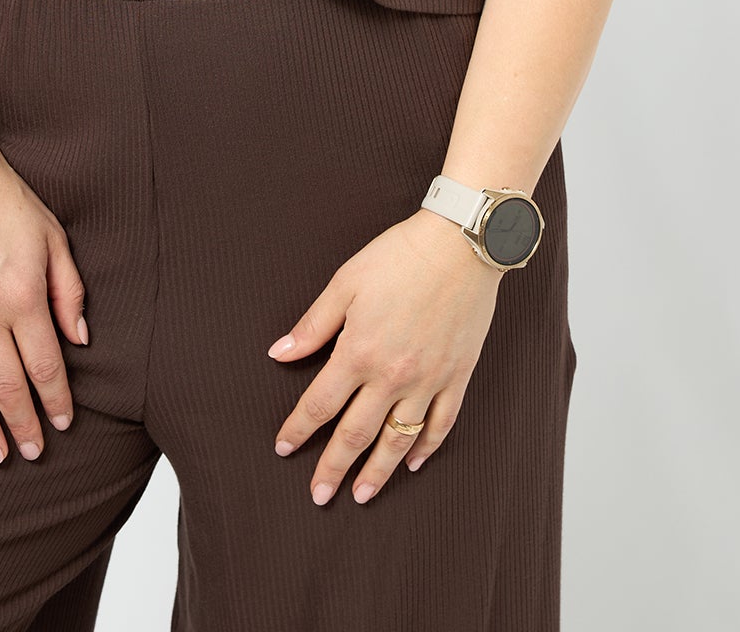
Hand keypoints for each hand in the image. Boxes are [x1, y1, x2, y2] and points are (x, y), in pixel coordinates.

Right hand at [0, 148, 89, 465]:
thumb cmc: (6, 200)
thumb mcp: (53, 238)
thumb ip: (68, 291)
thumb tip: (79, 338)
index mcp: (23, 295)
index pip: (44, 366)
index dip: (56, 401)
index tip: (64, 422)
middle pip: (7, 385)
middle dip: (23, 425)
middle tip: (33, 452)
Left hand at [267, 209, 503, 505]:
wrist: (460, 244)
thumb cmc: (399, 256)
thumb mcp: (346, 282)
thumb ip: (313, 325)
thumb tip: (279, 354)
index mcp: (359, 351)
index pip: (319, 404)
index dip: (298, 429)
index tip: (283, 448)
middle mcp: (392, 376)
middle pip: (355, 434)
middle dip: (333, 468)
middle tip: (319, 496)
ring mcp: (428, 381)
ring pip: (398, 440)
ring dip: (377, 472)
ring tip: (363, 494)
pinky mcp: (457, 376)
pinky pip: (441, 425)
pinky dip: (426, 448)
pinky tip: (413, 463)